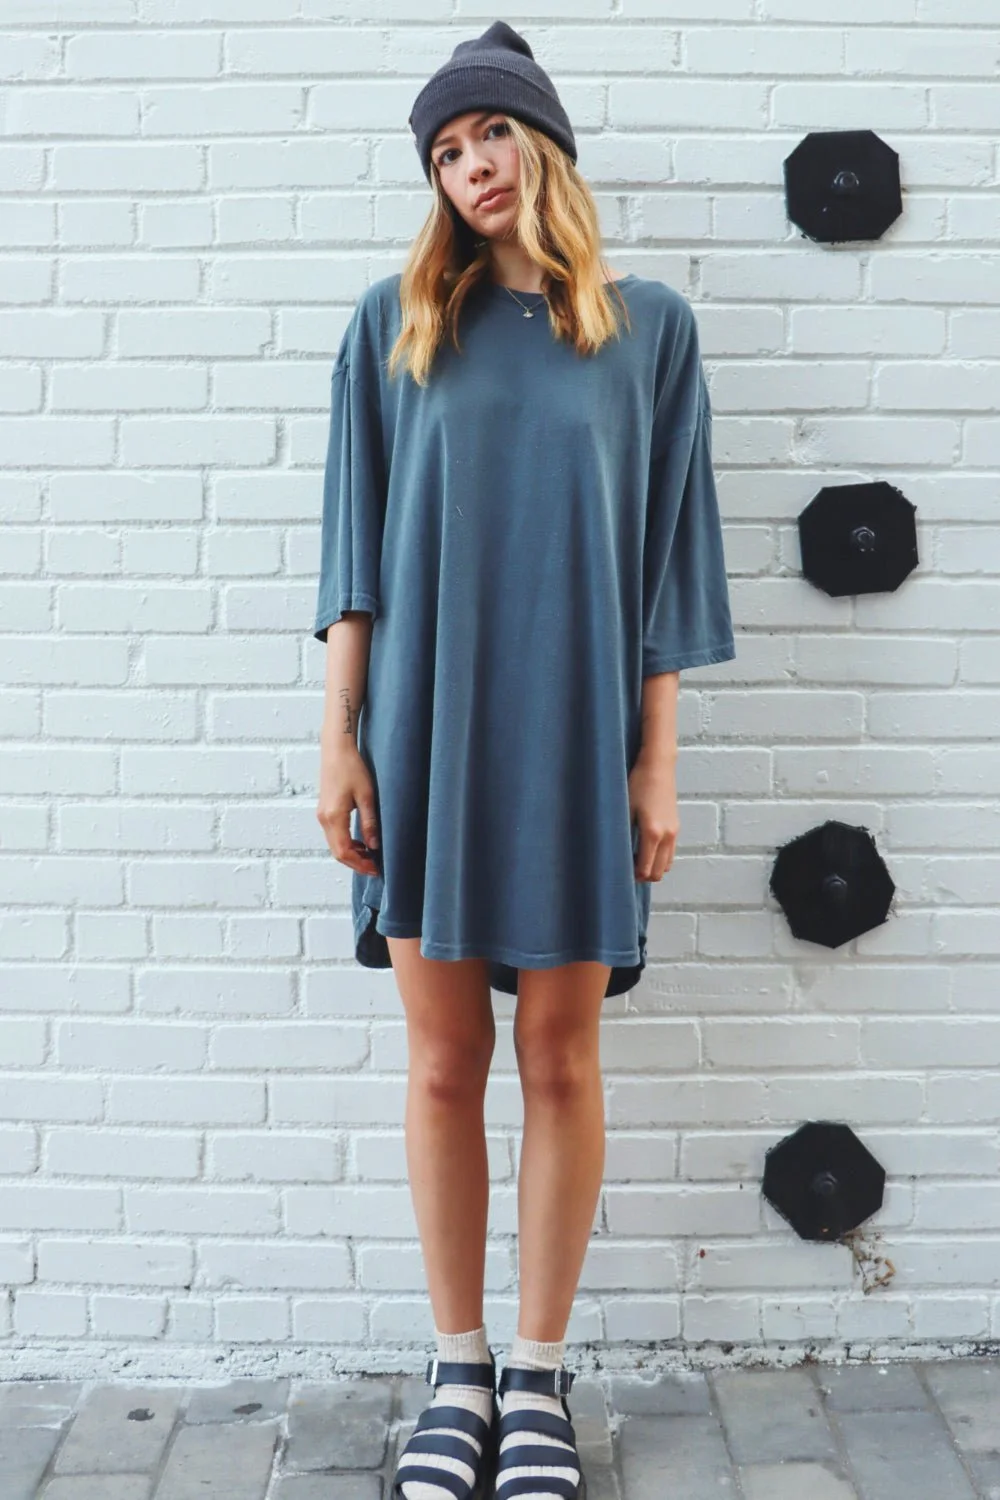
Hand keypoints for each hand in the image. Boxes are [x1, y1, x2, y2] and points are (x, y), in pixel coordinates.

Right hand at [316, 744, 380, 875]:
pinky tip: (361, 843)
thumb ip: (370, 823)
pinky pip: (334, 836)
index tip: (375, 868)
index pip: (344, 851)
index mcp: (334, 817)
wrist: (336, 750)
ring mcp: (322, 815)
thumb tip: (374, 846)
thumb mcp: (366, 796)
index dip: (360, 863)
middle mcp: (324, 819)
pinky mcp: (324, 811)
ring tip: (371, 856)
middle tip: (375, 868)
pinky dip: (346, 844)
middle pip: (337, 852)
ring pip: (334, 845)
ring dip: (351, 854)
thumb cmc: (352, 768)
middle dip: (356, 863)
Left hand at [628, 753, 678, 881]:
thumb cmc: (638, 784)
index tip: (621, 872)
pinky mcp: (676, 827)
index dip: (633, 876)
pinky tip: (646, 848)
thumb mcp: (625, 810)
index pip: (646, 869)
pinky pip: (670, 852)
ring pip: (667, 864)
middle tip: (628, 869)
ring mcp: (674, 832)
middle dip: (644, 875)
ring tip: (637, 859)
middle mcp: (667, 836)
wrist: (658, 766)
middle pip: (659, 872)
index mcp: (652, 833)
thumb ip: (624, 834)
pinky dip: (660, 857)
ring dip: (654, 867)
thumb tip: (617, 855)